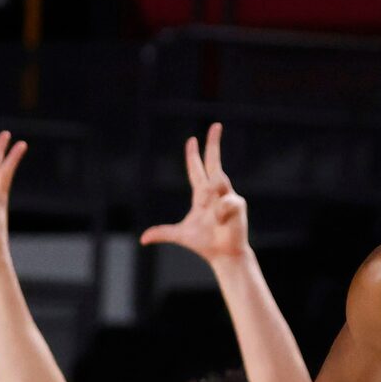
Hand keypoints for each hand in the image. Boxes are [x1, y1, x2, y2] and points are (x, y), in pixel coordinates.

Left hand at [139, 122, 250, 264]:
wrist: (224, 255)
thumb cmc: (205, 244)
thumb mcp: (180, 235)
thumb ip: (163, 233)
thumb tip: (143, 239)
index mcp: (201, 195)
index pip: (196, 170)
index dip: (193, 155)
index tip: (191, 140)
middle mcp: (215, 192)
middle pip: (213, 162)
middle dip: (213, 144)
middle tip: (215, 125)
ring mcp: (228, 196)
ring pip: (219, 184)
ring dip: (215, 200)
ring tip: (217, 221)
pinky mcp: (238, 204)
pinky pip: (226, 203)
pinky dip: (222, 213)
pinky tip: (223, 223)